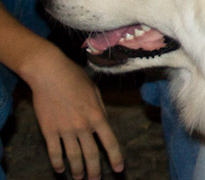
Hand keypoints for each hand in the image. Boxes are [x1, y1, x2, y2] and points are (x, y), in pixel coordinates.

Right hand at [23, 45, 123, 178]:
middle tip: (96, 179)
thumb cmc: (74, 77)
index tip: (118, 169)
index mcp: (97, 115)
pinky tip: (60, 169)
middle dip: (94, 170)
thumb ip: (100, 109)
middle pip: (91, 154)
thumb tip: (103, 122)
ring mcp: (64, 129)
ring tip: (79, 177)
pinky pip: (54, 151)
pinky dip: (57, 162)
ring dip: (77, 170)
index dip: (115, 157)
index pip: (110, 142)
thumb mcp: (95, 91)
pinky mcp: (48, 130)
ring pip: (73, 156)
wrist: (49, 73)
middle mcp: (82, 125)